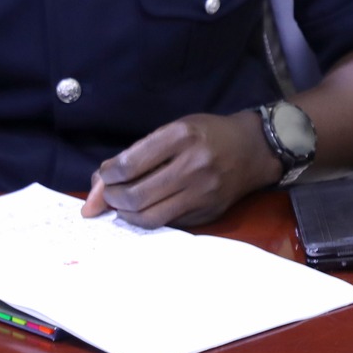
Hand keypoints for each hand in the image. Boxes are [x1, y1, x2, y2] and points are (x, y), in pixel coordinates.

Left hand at [82, 112, 280, 228]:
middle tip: (109, 194)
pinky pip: (168, 223)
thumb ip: (137, 154)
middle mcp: (193, 165)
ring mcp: (202, 192)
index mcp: (181, 136)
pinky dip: (149, 218)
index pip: (129, 165)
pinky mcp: (208, 212)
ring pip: (149, 217)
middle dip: (112, 198)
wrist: (254, 149)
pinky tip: (147, 208)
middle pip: (135, 196)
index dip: (107, 175)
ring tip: (123, 205)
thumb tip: (97, 184)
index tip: (105, 175)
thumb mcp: (174, 130)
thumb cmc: (208, 134)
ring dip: (126, 214)